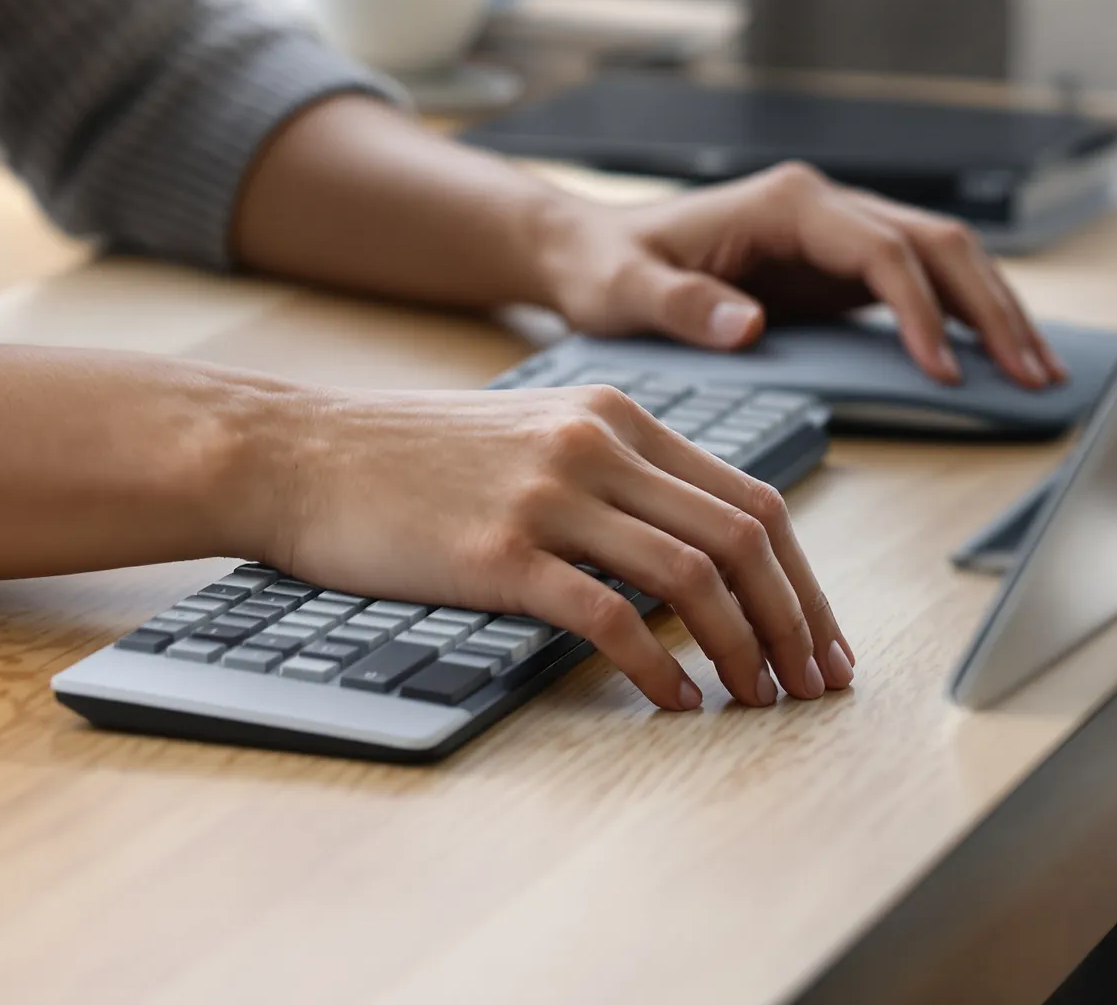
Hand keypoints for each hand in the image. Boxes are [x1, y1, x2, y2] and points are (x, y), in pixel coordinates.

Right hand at [240, 380, 854, 709]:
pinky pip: (612, 619)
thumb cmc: (402, 458)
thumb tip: (688, 548)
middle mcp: (594, 444)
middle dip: (796, 622)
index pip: (750, 497)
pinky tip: (673, 702)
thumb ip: (608, 472)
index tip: (822, 639)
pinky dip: (660, 670)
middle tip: (814, 684)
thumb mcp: (524, 434)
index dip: (804, 579)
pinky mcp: (500, 552)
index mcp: (612, 414)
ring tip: (758, 701)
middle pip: (743, 537)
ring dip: (745, 651)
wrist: (295, 453)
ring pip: (694, 577)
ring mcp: (547, 496)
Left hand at [535, 162, 1066, 388]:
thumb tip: (748, 323)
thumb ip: (680, 307)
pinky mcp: (838, 267)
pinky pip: (920, 285)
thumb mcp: (624, 291)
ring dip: (995, 311)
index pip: (881, 250)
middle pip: (937, 244)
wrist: (589, 251)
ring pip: (944, 258)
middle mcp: (822, 207)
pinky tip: (996, 363)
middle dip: (992, 307)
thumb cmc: (606, 267)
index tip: (944, 372)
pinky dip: (964, 320)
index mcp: (785, 203)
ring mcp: (836, 234)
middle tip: (1035, 374)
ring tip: (1041, 373)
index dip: (921, 310)